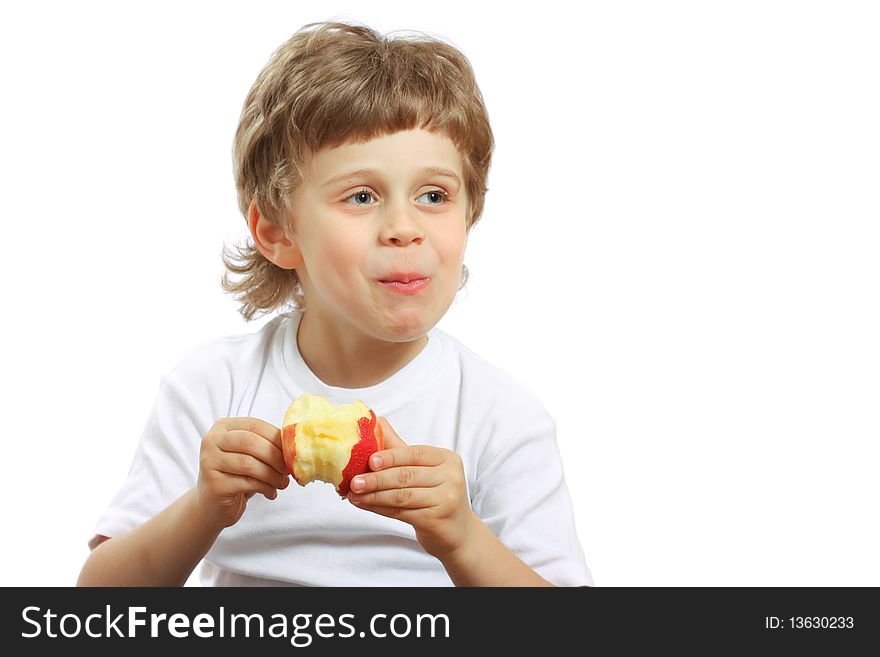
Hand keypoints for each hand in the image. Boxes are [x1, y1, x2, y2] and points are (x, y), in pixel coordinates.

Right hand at [195, 417, 289, 529]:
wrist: (211, 504)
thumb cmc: (235, 476)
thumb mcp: (247, 455)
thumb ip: (264, 445)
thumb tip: (293, 445)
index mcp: (222, 427)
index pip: (254, 425)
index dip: (276, 437)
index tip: (291, 451)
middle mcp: (212, 441)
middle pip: (251, 442)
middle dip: (275, 456)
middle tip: (288, 469)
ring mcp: (210, 463)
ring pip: (250, 464)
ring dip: (273, 475)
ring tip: (282, 483)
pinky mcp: (214, 485)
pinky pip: (247, 483)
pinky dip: (265, 488)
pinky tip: (271, 493)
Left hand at [346, 417, 475, 560]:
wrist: (456, 530)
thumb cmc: (436, 495)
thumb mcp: (423, 469)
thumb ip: (399, 447)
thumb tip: (377, 422)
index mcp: (447, 458)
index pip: (415, 453)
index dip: (390, 457)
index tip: (369, 461)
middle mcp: (451, 477)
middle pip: (406, 475)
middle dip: (377, 479)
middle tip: (354, 481)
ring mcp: (446, 499)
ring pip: (402, 495)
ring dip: (374, 495)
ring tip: (354, 495)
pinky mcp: (436, 519)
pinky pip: (401, 512)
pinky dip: (379, 508)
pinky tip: (364, 505)